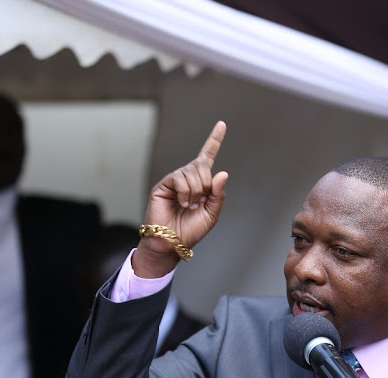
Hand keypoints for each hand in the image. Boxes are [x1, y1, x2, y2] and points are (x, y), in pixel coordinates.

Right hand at [134, 121, 227, 276]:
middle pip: (202, 165)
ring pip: (192, 172)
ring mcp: (175, 180)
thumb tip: (223, 173)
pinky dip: (186, 192)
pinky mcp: (164, 185)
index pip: (207, 157)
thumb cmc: (191, 230)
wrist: (172, 242)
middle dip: (206, 185)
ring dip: (196, 191)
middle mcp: (187, 178)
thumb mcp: (212, 213)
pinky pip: (180, 178)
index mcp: (201, 183)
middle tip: (199, 203)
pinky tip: (182, 203)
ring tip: (189, 206)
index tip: (222, 124)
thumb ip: (218, 194)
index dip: (214, 140)